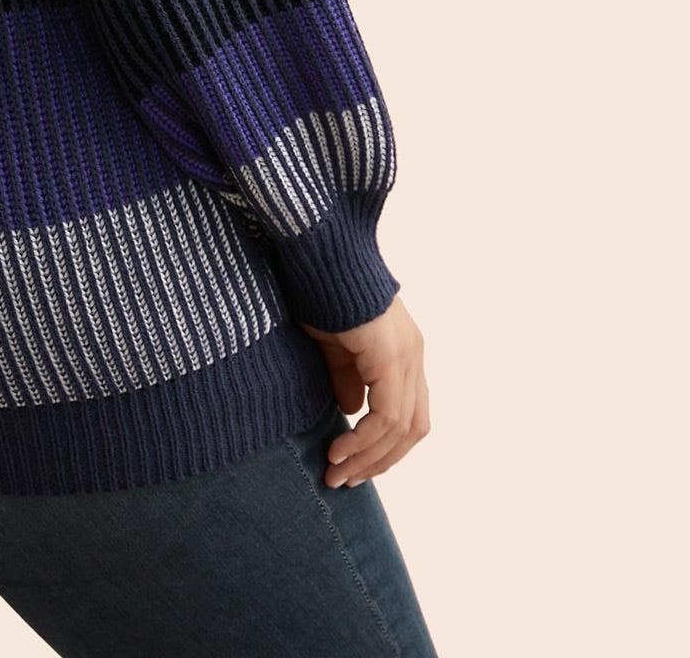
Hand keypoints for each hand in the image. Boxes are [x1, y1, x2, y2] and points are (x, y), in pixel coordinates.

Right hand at [299, 292, 429, 489]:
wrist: (320, 252)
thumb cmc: (321, 289)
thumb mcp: (332, 345)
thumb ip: (346, 376)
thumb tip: (352, 411)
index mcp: (401, 352)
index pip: (406, 415)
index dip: (381, 446)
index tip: (349, 466)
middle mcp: (413, 356)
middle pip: (413, 429)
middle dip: (379, 461)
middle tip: (345, 480)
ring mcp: (407, 355)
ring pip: (403, 428)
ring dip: (369, 458)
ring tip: (337, 473)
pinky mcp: (392, 356)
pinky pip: (387, 416)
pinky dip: (363, 440)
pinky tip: (338, 450)